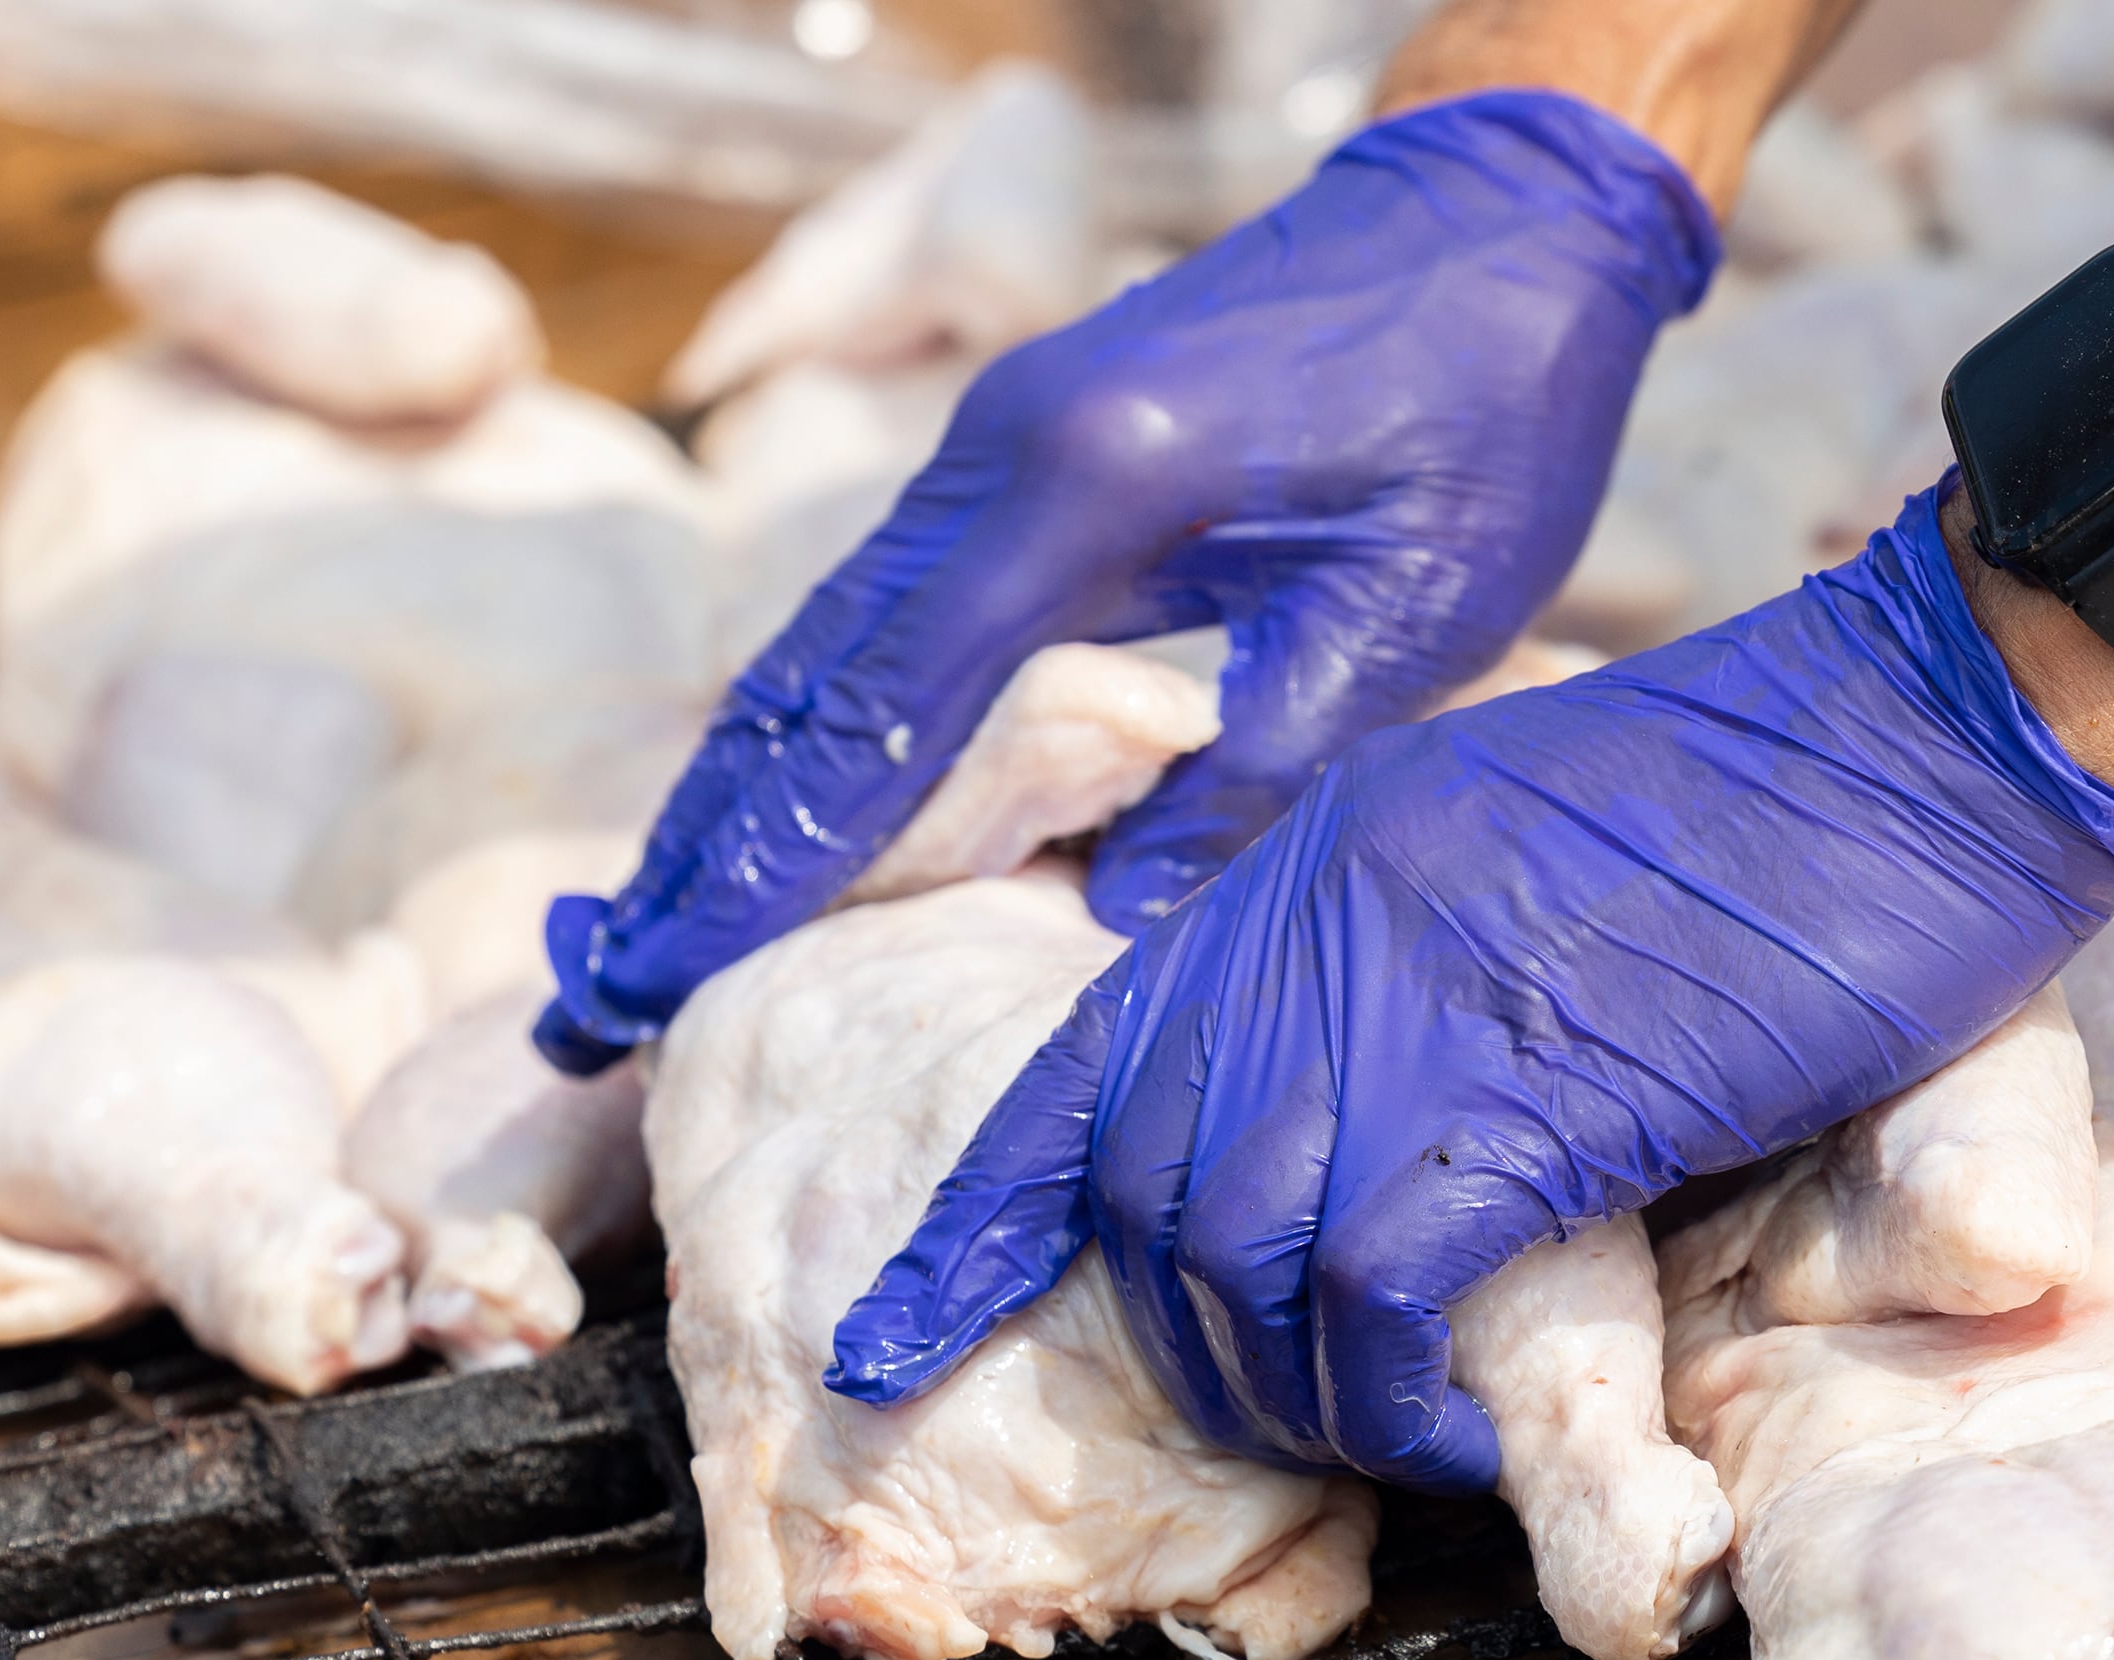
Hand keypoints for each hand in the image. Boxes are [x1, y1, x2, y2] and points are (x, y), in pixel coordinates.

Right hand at [531, 90, 1716, 1075]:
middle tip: (614, 985)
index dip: (783, 852)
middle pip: (817, 670)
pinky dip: (823, 710)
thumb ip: (1263, 763)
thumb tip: (1114, 914)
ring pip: (834, 633)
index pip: (893, 702)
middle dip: (715, 836)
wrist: (1499, 220)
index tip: (681, 967)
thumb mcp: (1415, 606)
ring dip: (749, 780)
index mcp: (1091, 483)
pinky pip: (889, 601)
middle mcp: (1003, 451)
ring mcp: (1001, 439)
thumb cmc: (1487, 407)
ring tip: (663, 919)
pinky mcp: (1028, 448)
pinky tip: (789, 793)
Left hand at [823, 479, 2113, 1491]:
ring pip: (1237, 1264)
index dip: (979, 1224)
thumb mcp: (1526, 850)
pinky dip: (1400, 1400)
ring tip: (1401, 1445)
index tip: (905, 1331)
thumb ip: (1409, 955)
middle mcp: (1313, 932)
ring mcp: (1406, 1002)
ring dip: (1302, 1402)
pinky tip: (1473, 1431)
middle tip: (1304, 1430)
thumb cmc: (1772, 802)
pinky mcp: (1525, 1086)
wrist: (1925, 725)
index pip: (1078, 1068)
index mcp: (1302, 865)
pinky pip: (1373, 1294)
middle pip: (1144, 1200)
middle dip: (1195, 1358)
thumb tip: (1376, 1114)